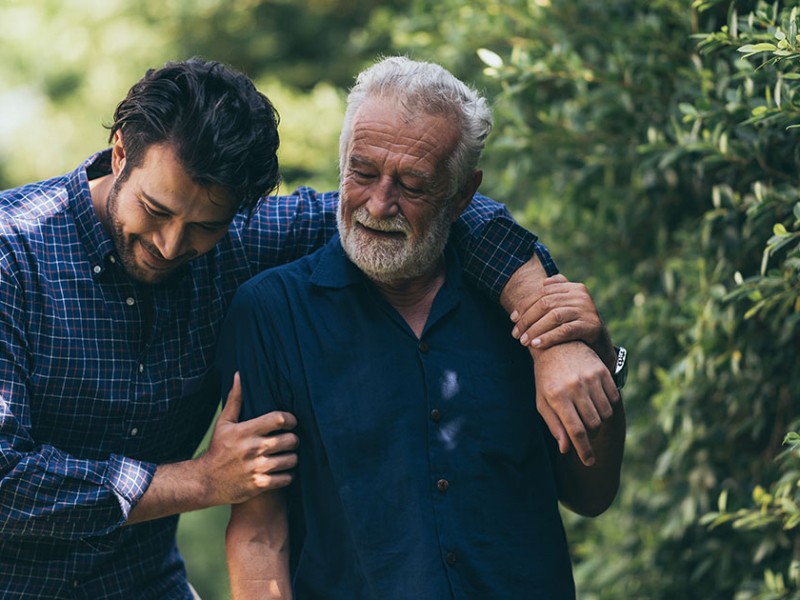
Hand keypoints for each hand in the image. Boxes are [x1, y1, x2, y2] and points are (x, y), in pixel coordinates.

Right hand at [199, 373, 298, 504]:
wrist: (205, 482)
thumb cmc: (218, 449)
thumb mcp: (224, 423)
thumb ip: (235, 400)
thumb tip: (239, 375)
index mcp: (246, 431)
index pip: (279, 419)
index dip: (290, 419)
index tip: (290, 422)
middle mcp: (252, 449)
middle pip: (290, 440)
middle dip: (294, 439)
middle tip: (289, 440)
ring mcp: (257, 468)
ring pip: (291, 460)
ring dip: (292, 458)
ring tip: (286, 456)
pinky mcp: (259, 485)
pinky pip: (287, 478)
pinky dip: (287, 475)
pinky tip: (281, 471)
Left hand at [511, 275, 614, 368]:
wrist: (600, 344)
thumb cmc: (577, 324)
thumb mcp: (567, 306)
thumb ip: (557, 293)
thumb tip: (543, 282)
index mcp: (573, 287)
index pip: (543, 293)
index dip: (525, 305)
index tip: (513, 318)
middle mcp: (581, 296)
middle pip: (546, 303)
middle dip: (527, 319)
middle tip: (516, 334)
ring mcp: (587, 310)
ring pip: (554, 316)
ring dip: (535, 329)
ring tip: (524, 341)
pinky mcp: (592, 326)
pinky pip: (565, 331)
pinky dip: (549, 337)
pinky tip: (536, 345)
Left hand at [532, 342, 618, 465]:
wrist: (556, 346)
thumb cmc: (546, 378)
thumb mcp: (543, 402)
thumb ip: (554, 425)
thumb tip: (566, 449)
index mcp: (557, 396)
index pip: (575, 431)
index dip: (584, 450)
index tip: (589, 462)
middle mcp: (575, 387)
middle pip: (593, 424)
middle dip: (590, 432)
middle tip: (583, 428)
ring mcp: (590, 378)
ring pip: (605, 413)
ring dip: (599, 419)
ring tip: (588, 412)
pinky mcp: (602, 371)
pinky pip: (613, 399)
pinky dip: (608, 405)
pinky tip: (596, 400)